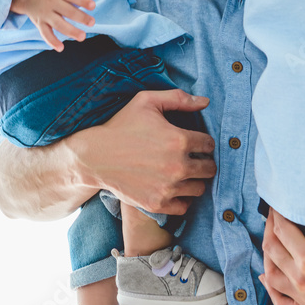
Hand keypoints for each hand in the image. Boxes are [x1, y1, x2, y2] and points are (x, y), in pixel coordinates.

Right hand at [10, 0, 95, 50]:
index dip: (83, 1)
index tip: (93, 6)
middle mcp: (51, 2)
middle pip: (67, 11)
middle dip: (80, 17)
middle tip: (92, 23)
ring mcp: (45, 14)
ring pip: (58, 24)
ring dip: (70, 31)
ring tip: (82, 37)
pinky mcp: (39, 23)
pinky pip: (45, 33)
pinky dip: (51, 41)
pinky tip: (60, 48)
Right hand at [71, 89, 216, 214]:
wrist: (95, 156)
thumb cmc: (121, 126)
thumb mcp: (146, 102)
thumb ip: (178, 98)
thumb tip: (206, 102)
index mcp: (179, 140)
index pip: (209, 144)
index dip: (203, 142)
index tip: (194, 143)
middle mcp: (177, 166)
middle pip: (209, 169)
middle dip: (203, 162)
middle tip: (192, 159)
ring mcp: (167, 188)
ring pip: (199, 189)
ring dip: (194, 180)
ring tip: (183, 173)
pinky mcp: (157, 204)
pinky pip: (184, 206)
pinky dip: (182, 199)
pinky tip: (174, 188)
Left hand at [259, 207, 304, 304]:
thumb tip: (295, 199)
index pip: (281, 229)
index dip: (277, 214)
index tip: (278, 205)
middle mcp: (304, 281)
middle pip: (272, 251)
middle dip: (270, 229)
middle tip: (274, 218)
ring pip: (272, 277)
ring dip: (268, 257)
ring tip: (272, 242)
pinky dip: (272, 291)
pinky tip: (268, 277)